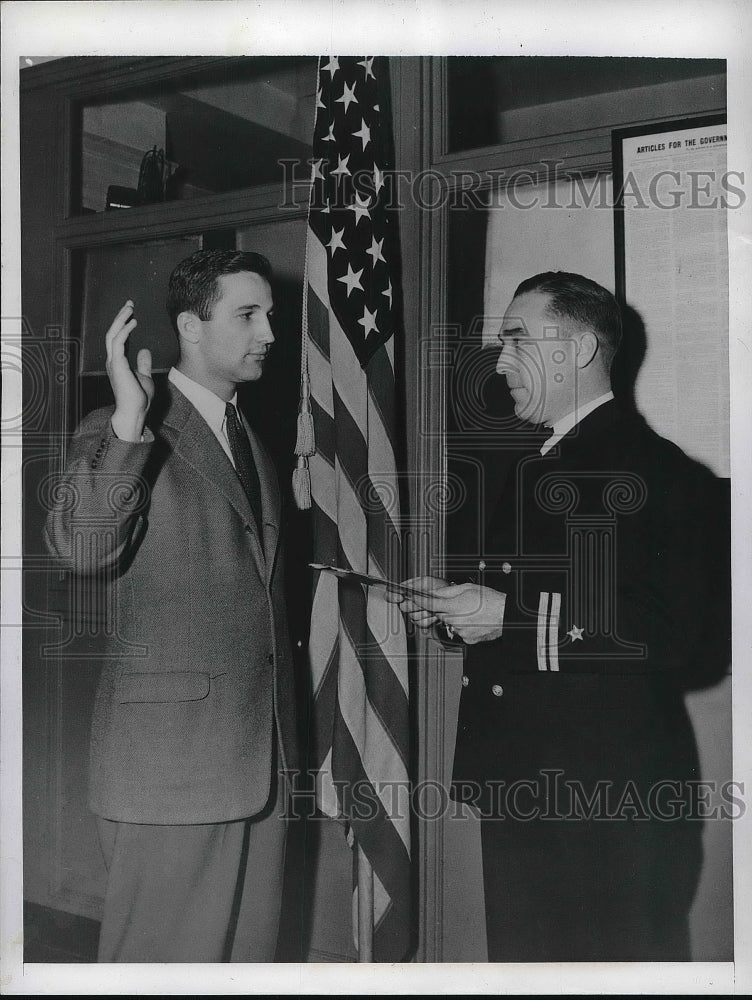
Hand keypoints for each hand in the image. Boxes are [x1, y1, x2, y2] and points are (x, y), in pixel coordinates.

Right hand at [106, 301, 153, 441]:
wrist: (135, 412)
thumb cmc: (138, 398)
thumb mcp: (144, 376)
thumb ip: (143, 363)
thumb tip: (145, 351)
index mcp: (117, 362)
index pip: (117, 338)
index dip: (123, 324)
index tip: (131, 314)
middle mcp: (112, 360)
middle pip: (112, 332)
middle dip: (120, 317)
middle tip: (130, 304)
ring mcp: (113, 362)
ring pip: (113, 334)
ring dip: (121, 319)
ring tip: (130, 308)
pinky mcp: (117, 364)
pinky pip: (118, 342)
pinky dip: (125, 330)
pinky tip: (133, 322)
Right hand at [385, 576, 448, 629]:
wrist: (449, 597)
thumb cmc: (439, 587)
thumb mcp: (428, 581)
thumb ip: (415, 584)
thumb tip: (404, 587)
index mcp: (406, 591)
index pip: (391, 594)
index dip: (392, 596)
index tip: (400, 597)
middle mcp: (408, 602)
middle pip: (403, 607)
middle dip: (414, 604)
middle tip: (422, 600)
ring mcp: (414, 612)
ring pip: (413, 616)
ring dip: (424, 611)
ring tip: (433, 606)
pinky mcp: (421, 621)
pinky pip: (421, 623)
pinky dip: (429, 618)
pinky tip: (434, 613)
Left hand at [392, 580, 505, 644]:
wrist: (506, 616)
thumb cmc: (491, 601)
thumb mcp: (468, 588)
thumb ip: (448, 591)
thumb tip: (435, 592)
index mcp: (454, 605)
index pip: (430, 603)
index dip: (419, 601)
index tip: (412, 598)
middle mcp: (455, 619)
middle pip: (439, 614)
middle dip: (443, 609)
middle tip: (456, 604)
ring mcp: (460, 631)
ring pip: (449, 623)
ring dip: (454, 617)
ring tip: (469, 612)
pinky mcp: (466, 639)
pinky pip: (458, 631)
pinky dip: (462, 626)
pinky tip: (473, 621)